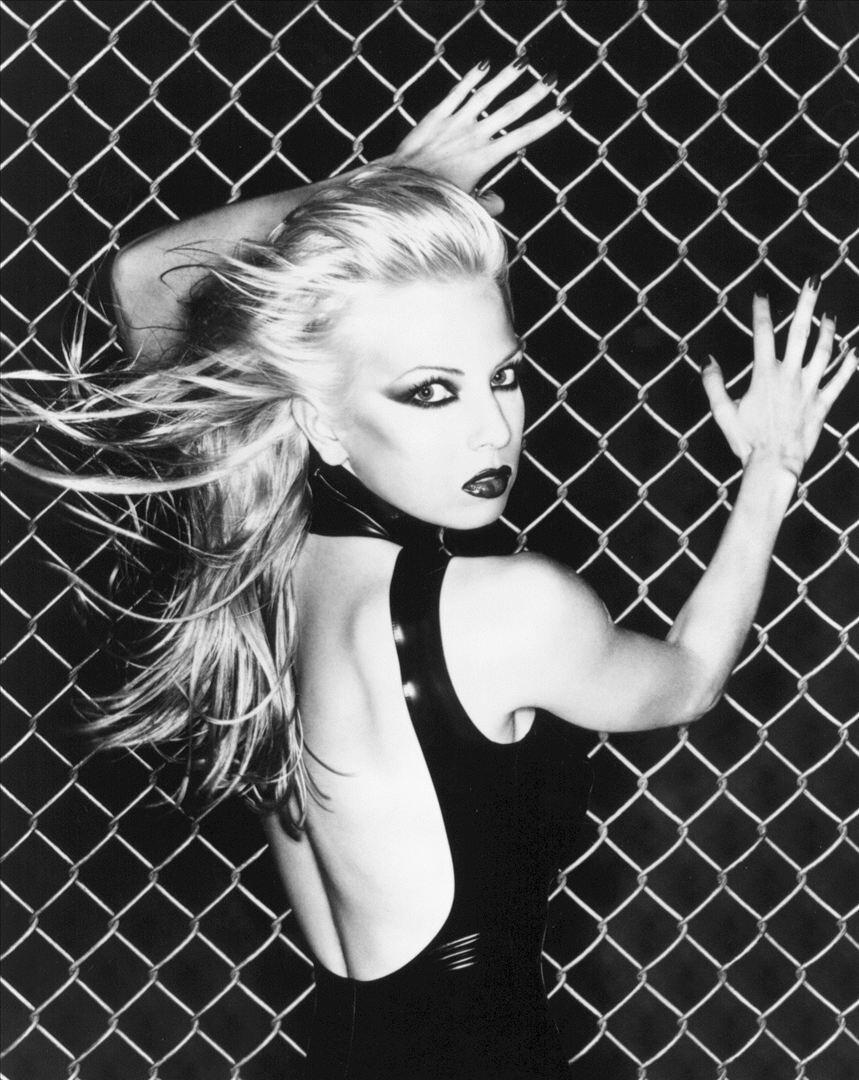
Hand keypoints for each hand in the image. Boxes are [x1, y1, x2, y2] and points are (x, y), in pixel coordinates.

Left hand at [383, 60, 567, 215]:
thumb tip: (499, 204)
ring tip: (522, 63)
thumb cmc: (433, 200)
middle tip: (551, 81)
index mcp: (485, 158)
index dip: (545, 123)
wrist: (400, 187)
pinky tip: (483, 66)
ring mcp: (454, 124)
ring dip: (505, 78)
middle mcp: (473, 137)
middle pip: (510, 111)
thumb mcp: (465, 207)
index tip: (563, 110)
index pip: (522, 137)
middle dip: (533, 95)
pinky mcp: (435, 118)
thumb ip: (485, 205)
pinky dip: (471, 79)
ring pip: (485, 96)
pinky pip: (456, 94)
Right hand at [702, 278, 856, 478]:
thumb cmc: (746, 440)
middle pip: (800, 333)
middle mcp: (790, 376)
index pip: (763, 335)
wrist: (773, 464)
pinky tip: (853, 353)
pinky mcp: (821, 404)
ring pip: (823, 352)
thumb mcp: (722, 412)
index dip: (761, 312)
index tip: (760, 294)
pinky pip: (839, 382)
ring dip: (828, 331)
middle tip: (813, 282)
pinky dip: (848, 366)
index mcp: (765, 375)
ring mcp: (809, 389)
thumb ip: (713, 384)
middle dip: (806, 305)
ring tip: (830, 316)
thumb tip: (708, 360)